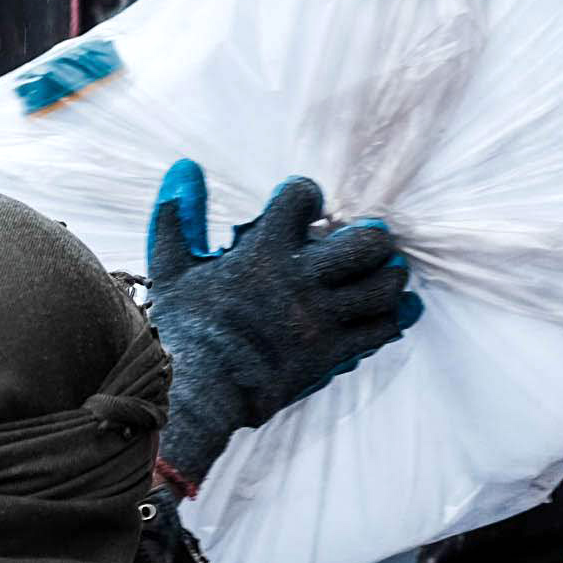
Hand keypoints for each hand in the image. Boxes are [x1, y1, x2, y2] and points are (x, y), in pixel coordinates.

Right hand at [144, 160, 419, 485]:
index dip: (304, 195)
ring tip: (376, 274)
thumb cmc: (181, 330)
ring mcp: (321, 320)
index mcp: (263, 253)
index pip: (302, 196)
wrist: (196, 395)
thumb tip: (185, 166)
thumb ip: (179, 215)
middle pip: (369, 241)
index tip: (301, 211)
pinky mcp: (333, 354)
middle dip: (371, 236)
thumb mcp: (171, 267)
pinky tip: (381, 310)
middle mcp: (301, 281)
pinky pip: (383, 328)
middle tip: (360, 242)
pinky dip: (391, 316)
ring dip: (388, 274)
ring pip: (386, 285)